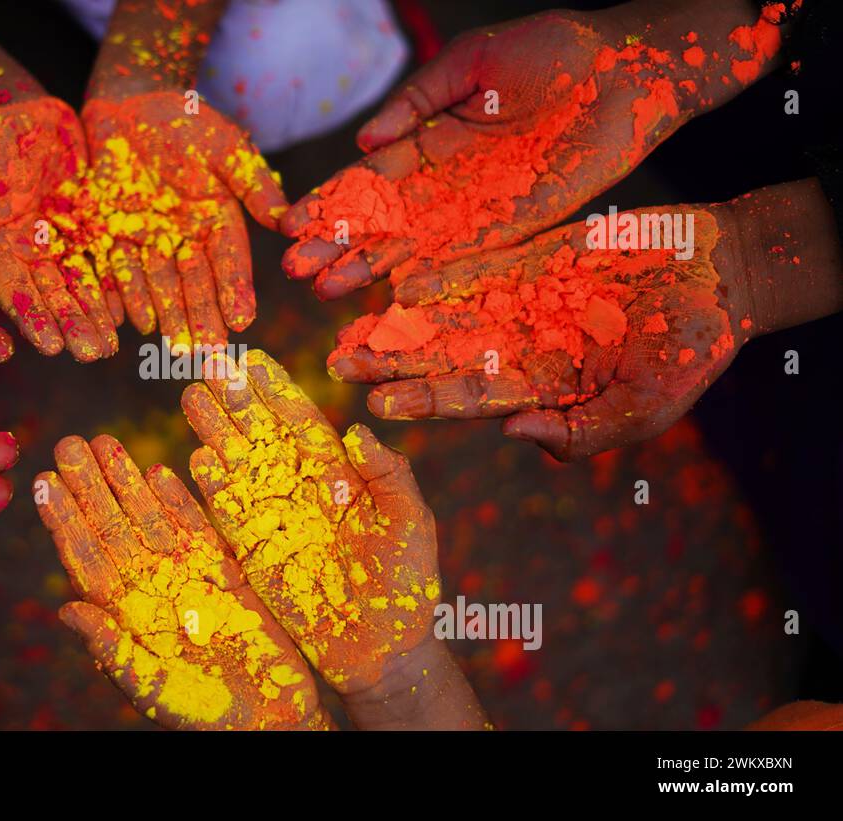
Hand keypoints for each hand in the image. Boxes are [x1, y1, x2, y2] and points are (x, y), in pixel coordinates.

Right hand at [0, 97, 119, 361]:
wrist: (27, 111)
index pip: (17, 291)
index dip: (34, 319)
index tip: (52, 346)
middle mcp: (31, 254)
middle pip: (53, 297)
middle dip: (72, 326)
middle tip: (93, 354)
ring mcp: (63, 243)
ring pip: (82, 286)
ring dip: (96, 317)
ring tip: (113, 346)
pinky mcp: (91, 227)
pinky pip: (107, 261)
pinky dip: (117, 285)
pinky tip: (133, 308)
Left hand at [35, 434, 331, 729]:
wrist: (270, 721)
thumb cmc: (204, 717)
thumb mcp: (152, 688)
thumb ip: (113, 649)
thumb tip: (67, 609)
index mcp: (125, 615)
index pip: (87, 557)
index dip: (65, 520)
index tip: (44, 482)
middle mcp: (150, 590)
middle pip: (114, 527)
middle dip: (91, 485)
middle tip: (70, 443)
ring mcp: (187, 579)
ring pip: (151, 520)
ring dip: (128, 482)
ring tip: (106, 442)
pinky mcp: (226, 575)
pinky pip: (198, 530)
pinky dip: (180, 502)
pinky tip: (160, 471)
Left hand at [57, 91, 286, 346]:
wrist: (131, 102)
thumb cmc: (188, 119)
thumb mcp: (225, 145)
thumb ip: (252, 183)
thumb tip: (285, 220)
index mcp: (218, 220)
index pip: (229, 261)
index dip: (235, 290)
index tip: (242, 320)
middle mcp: (185, 238)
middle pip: (194, 282)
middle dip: (201, 317)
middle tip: (208, 352)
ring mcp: (147, 240)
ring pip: (157, 283)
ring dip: (166, 315)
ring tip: (174, 346)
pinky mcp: (110, 234)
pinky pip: (115, 269)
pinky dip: (122, 294)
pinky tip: (129, 322)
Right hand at [181, 349, 438, 694]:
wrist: (382, 651)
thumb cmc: (406, 585)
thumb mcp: (410, 524)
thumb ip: (390, 477)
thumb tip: (357, 430)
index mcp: (339, 474)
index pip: (300, 421)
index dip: (275, 390)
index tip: (252, 358)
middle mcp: (300, 489)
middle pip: (260, 434)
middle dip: (235, 399)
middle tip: (209, 362)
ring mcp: (273, 520)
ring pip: (238, 466)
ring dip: (214, 432)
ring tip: (192, 397)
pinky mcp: (254, 555)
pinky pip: (228, 516)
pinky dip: (211, 489)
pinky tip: (195, 459)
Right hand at [281, 6, 718, 298]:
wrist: (627, 67)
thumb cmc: (551, 51)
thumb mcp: (470, 63)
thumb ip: (416, 100)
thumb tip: (364, 140)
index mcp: (432, 140)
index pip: (369, 178)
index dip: (331, 202)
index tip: (289, 224)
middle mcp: (449, 182)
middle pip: (382, 221)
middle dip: (339, 245)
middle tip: (295, 272)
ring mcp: (481, 207)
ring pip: (414, 245)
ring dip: (371, 269)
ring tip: (326, 293)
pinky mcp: (519, 224)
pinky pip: (467, 256)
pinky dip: (432, 275)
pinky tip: (395, 294)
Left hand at [328, 206, 748, 460]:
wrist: (719, 275)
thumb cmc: (689, 353)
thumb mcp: (644, 407)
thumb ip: (579, 430)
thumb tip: (512, 437)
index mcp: (538, 389)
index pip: (466, 399)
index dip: (421, 402)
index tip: (375, 405)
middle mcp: (516, 347)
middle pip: (438, 358)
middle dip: (388, 362)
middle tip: (336, 363)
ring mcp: (518, 301)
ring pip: (444, 314)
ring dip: (397, 323)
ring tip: (348, 325)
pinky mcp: (529, 258)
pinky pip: (474, 268)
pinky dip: (438, 277)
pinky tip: (398, 284)